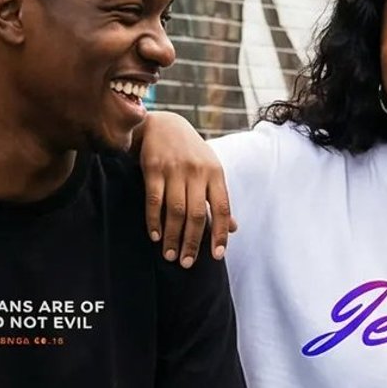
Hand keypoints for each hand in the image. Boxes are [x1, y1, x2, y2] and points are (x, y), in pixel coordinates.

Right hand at [137, 109, 234, 266]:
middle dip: (192, 242)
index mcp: (215, 173)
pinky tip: (155, 236)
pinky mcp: (153, 168)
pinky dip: (154, 221)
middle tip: (186, 263)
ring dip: (172, 236)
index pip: (222, 208)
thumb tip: (233, 228)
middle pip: (197, 214)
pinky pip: (154, 200)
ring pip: (175, 211)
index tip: (216, 256)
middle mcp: (197, 172)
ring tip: (170, 256)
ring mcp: (174, 170)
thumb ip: (219, 198)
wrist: (162, 124)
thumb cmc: (190, 152)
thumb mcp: (210, 170)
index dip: (220, 233)